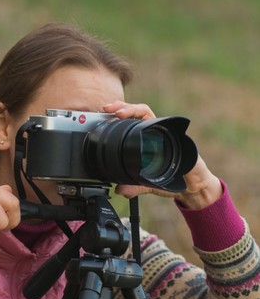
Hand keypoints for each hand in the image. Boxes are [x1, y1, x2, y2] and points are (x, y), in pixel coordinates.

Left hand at [103, 101, 222, 208]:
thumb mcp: (147, 185)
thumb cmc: (172, 179)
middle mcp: (153, 132)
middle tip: (110, 109)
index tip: (104, 115)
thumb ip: (133, 187)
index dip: (117, 117)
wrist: (193, 185)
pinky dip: (152, 121)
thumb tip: (119, 191)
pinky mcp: (175, 136)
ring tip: (120, 113)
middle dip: (122, 107)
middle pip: (136, 112)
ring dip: (133, 109)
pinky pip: (164, 124)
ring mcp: (164, 132)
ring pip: (147, 113)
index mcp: (144, 140)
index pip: (129, 122)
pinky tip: (143, 122)